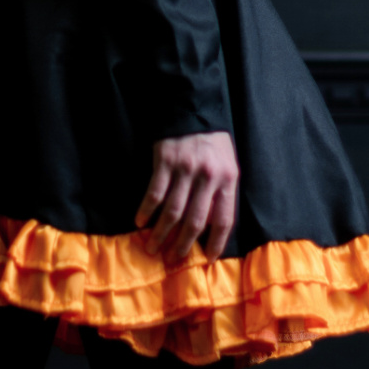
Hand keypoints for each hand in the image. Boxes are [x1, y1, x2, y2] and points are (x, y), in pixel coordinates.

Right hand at [136, 131, 239, 266]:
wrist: (195, 109)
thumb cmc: (213, 144)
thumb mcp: (228, 166)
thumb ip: (221, 194)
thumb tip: (208, 227)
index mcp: (227, 180)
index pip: (224, 220)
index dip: (217, 243)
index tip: (209, 259)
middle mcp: (208, 177)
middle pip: (195, 221)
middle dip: (183, 244)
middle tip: (173, 259)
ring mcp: (185, 169)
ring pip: (173, 211)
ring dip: (161, 233)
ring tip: (153, 247)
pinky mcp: (165, 161)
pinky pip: (155, 192)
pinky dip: (146, 210)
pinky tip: (140, 222)